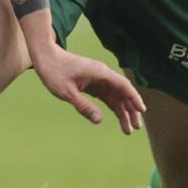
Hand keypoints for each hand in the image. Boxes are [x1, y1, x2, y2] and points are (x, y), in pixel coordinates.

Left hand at [30, 42, 145, 133]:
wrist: (45, 58)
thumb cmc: (54, 72)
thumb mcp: (67, 92)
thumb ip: (83, 106)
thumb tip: (99, 120)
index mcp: (100, 73)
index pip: (123, 85)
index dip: (134, 98)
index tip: (142, 111)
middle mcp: (103, 75)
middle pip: (123, 93)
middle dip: (131, 110)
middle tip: (136, 127)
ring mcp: (98, 80)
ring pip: (116, 96)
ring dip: (123, 111)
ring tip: (128, 129)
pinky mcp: (93, 84)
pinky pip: (108, 96)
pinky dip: (114, 107)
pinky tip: (119, 117)